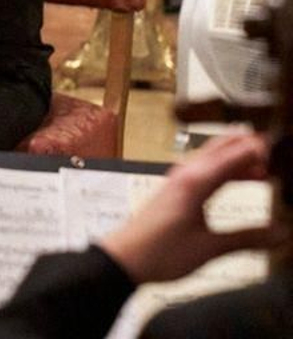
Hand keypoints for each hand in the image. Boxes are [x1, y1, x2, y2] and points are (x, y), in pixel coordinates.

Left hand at [99, 132, 281, 284]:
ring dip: (239, 158)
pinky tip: (243, 180)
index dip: (259, 150)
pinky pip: (207, 170)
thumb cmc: (162, 252)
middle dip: (250, 146)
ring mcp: (180, 179)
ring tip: (269, 169)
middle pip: (222, 147)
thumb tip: (282, 233)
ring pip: (214, 157)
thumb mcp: (210, 248)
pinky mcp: (177, 189)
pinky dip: (227, 170)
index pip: (233, 155)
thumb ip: (247, 239)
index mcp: (195, 182)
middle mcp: (187, 174)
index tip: (282, 151)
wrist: (125, 258)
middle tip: (278, 153)